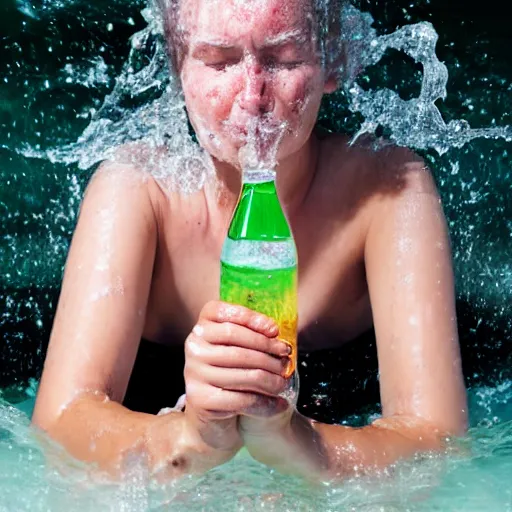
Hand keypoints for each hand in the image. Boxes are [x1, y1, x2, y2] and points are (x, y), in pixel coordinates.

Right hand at [183, 300, 290, 453]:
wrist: (209, 413)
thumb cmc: (230, 372)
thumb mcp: (236, 348)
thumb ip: (250, 334)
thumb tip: (275, 332)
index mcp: (202, 327)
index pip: (223, 312)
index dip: (250, 318)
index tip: (274, 330)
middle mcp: (193, 347)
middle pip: (237, 341)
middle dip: (268, 349)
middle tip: (286, 358)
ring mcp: (195, 373)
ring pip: (245, 372)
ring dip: (272, 379)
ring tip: (284, 382)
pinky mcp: (201, 399)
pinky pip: (243, 399)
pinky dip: (266, 403)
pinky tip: (279, 404)